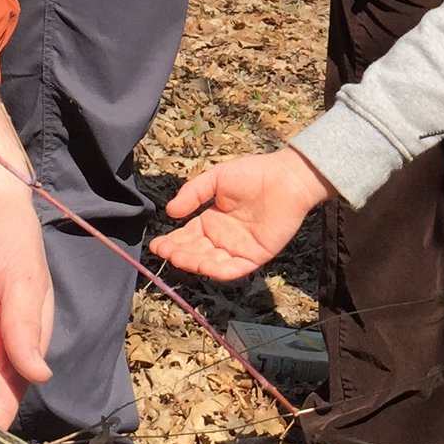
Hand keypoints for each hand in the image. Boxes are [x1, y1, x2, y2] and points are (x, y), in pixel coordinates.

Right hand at [150, 148, 335, 278]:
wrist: (287, 177)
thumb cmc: (254, 174)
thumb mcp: (216, 179)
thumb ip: (193, 194)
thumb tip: (170, 212)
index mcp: (212, 221)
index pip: (186, 237)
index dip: (171, 243)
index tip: (156, 245)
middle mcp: (222, 238)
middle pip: (195, 252)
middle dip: (178, 254)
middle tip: (164, 251)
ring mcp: (238, 249)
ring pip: (211, 263)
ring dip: (193, 262)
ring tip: (177, 256)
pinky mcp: (255, 256)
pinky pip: (234, 268)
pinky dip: (219, 270)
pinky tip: (204, 265)